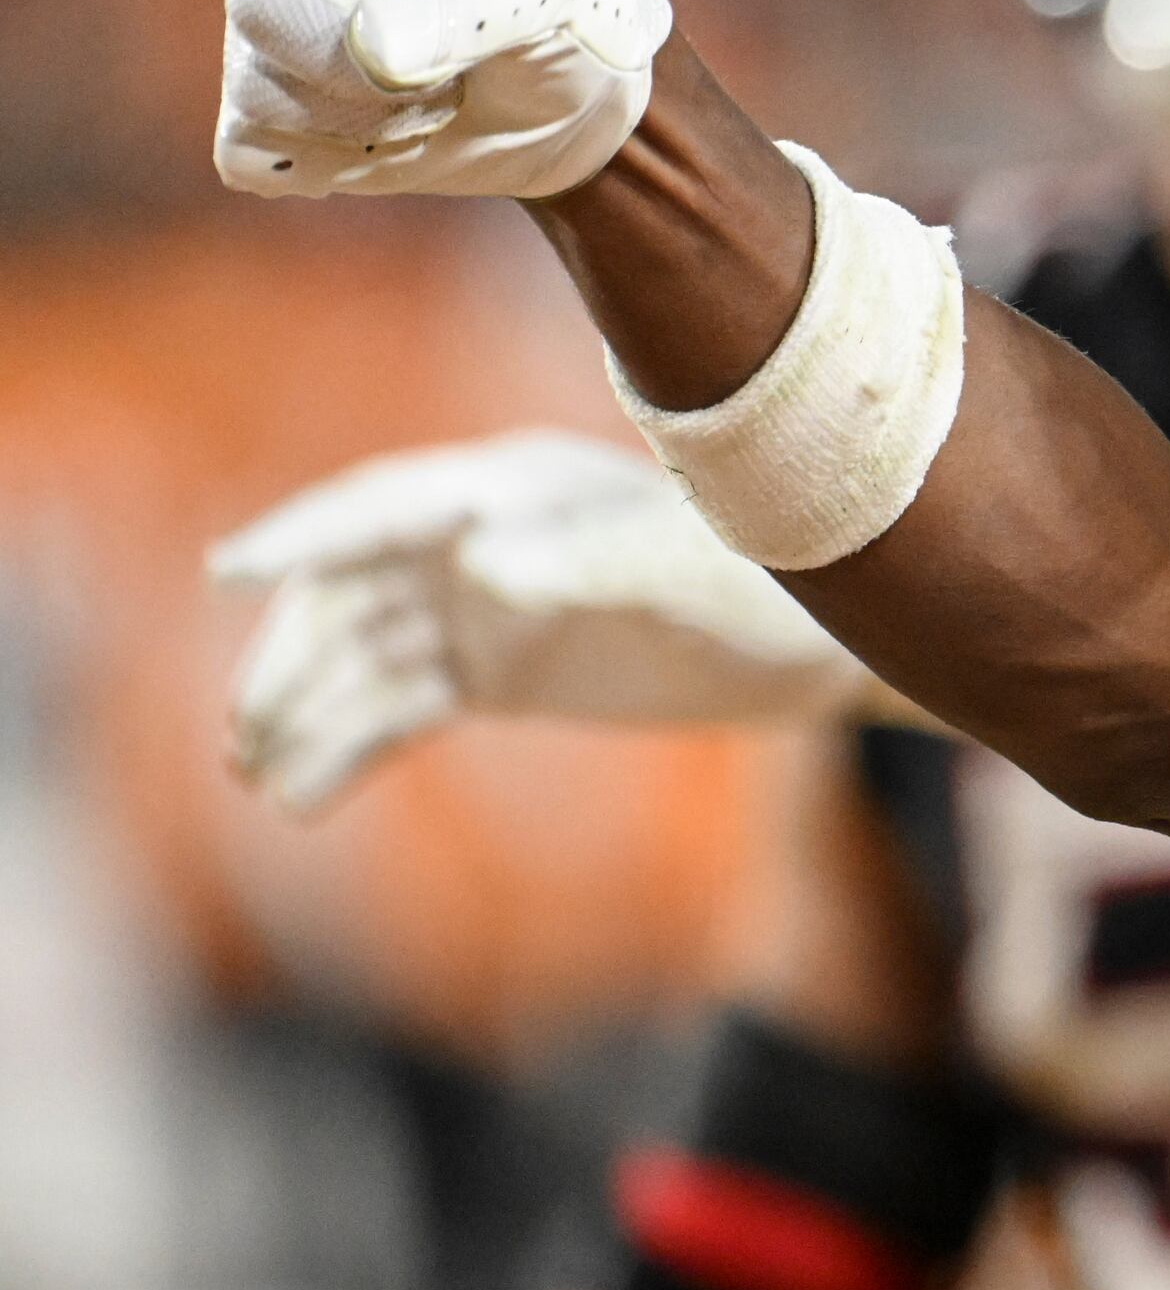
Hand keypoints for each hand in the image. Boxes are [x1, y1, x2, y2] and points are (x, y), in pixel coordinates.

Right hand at [14, 0, 667, 196]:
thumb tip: (375, 54)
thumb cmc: (562, 11)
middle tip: (446, 74)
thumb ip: (466, 8)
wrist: (572, 104)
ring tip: (433, 98)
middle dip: (359, 64)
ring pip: (261, 98)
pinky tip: (387, 142)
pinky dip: (333, 168)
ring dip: (367, 124)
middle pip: (257, 10)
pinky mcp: (269, 122)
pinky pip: (253, 159)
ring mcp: (266, 41)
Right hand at [211, 431, 870, 812]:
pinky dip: (348, 746)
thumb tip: (482, 564)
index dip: (307, 535)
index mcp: (516, 490)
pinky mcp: (497, 667)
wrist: (820, 641)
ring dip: (308, 709)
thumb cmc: (764, 581)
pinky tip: (301, 798)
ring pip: (363, 655)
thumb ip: (587, 562)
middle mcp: (481, 540)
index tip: (229, 569)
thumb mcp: (682, 569)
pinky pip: (399, 705)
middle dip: (295, 653)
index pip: (387, 507)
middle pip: (352, 590)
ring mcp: (483, 606)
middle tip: (251, 727)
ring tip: (262, 774)